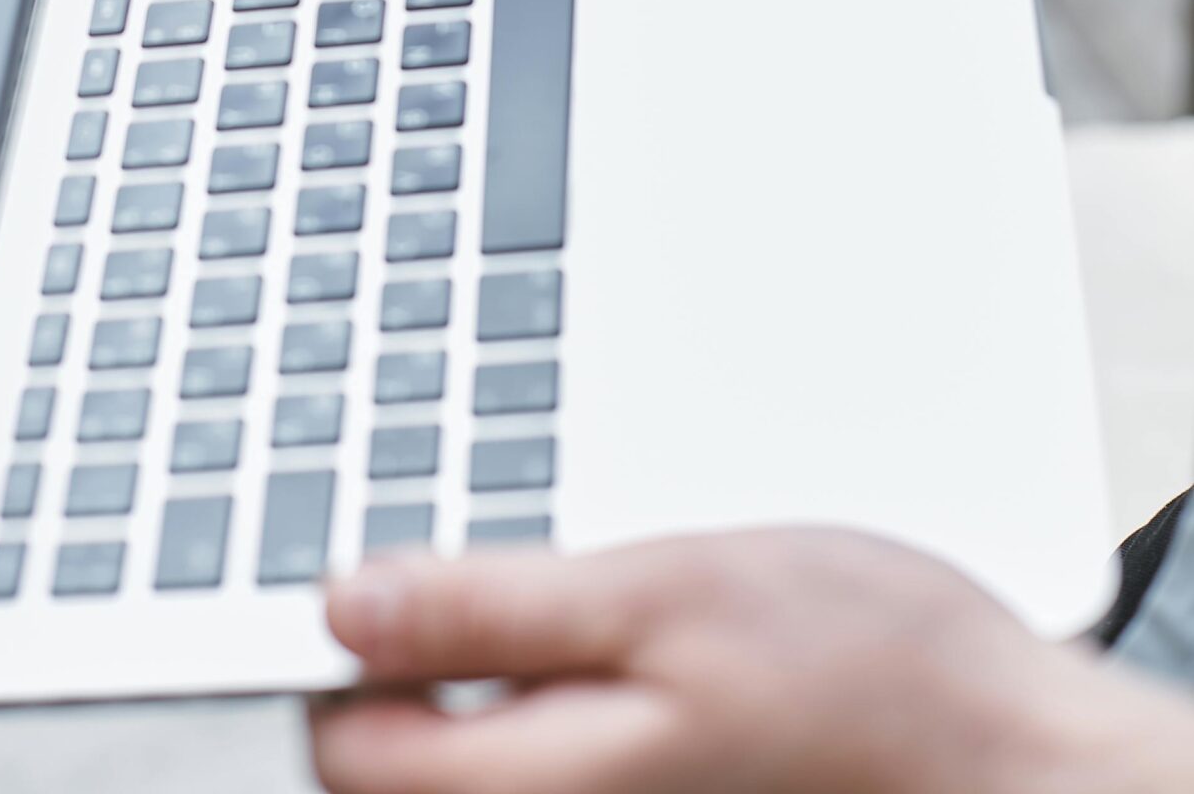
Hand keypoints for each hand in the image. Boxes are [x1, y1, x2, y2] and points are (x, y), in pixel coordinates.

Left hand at [310, 530, 1193, 793]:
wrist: (994, 745)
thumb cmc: (856, 669)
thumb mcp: (662, 593)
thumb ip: (491, 609)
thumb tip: (342, 604)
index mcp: (537, 786)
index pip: (345, 750)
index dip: (332, 643)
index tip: (355, 562)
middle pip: (393, 764)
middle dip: (395, 652)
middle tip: (453, 556)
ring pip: (468, 756)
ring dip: (464, 669)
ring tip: (535, 592)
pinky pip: (537, 757)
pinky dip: (529, 689)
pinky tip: (588, 638)